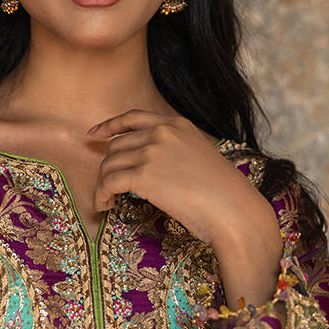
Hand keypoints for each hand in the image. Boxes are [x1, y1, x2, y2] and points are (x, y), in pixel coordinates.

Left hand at [87, 109, 281, 305]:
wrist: (233, 210)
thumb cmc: (222, 194)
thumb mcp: (199, 157)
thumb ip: (174, 151)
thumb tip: (146, 165)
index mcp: (177, 125)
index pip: (133, 118)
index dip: (110, 126)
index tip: (95, 134)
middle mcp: (162, 133)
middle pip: (117, 146)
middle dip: (108, 167)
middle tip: (108, 188)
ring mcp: (152, 152)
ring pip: (109, 165)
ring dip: (103, 184)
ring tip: (107, 201)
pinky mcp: (143, 175)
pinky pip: (108, 182)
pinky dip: (101, 195)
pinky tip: (105, 206)